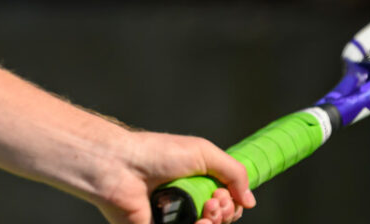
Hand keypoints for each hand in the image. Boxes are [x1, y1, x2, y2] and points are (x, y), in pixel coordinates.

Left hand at [89, 132, 254, 223]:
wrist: (119, 165)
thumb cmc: (155, 153)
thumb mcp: (203, 152)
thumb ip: (234, 172)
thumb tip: (250, 201)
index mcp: (192, 184)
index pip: (225, 206)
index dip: (231, 204)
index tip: (223, 194)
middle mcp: (183, 204)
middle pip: (219, 221)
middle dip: (226, 213)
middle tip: (213, 201)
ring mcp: (170, 220)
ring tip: (206, 212)